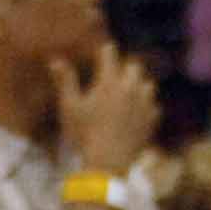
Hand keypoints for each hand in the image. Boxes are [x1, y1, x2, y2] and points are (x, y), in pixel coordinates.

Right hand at [50, 43, 159, 174]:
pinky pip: (155, 106)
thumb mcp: (70, 106)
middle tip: (118, 70)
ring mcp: (145, 104)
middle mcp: (131, 89)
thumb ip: (66, 81)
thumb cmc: (85, 132)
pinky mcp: (152, 120)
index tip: (105, 49)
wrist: (109, 161)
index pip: (110, 56)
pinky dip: (148, 105)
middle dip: (125, 66)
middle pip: (134, 66)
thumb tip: (56, 60)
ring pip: (148, 84)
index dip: (106, 51)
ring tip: (130, 88)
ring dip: (139, 84)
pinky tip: (140, 110)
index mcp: (110, 82)